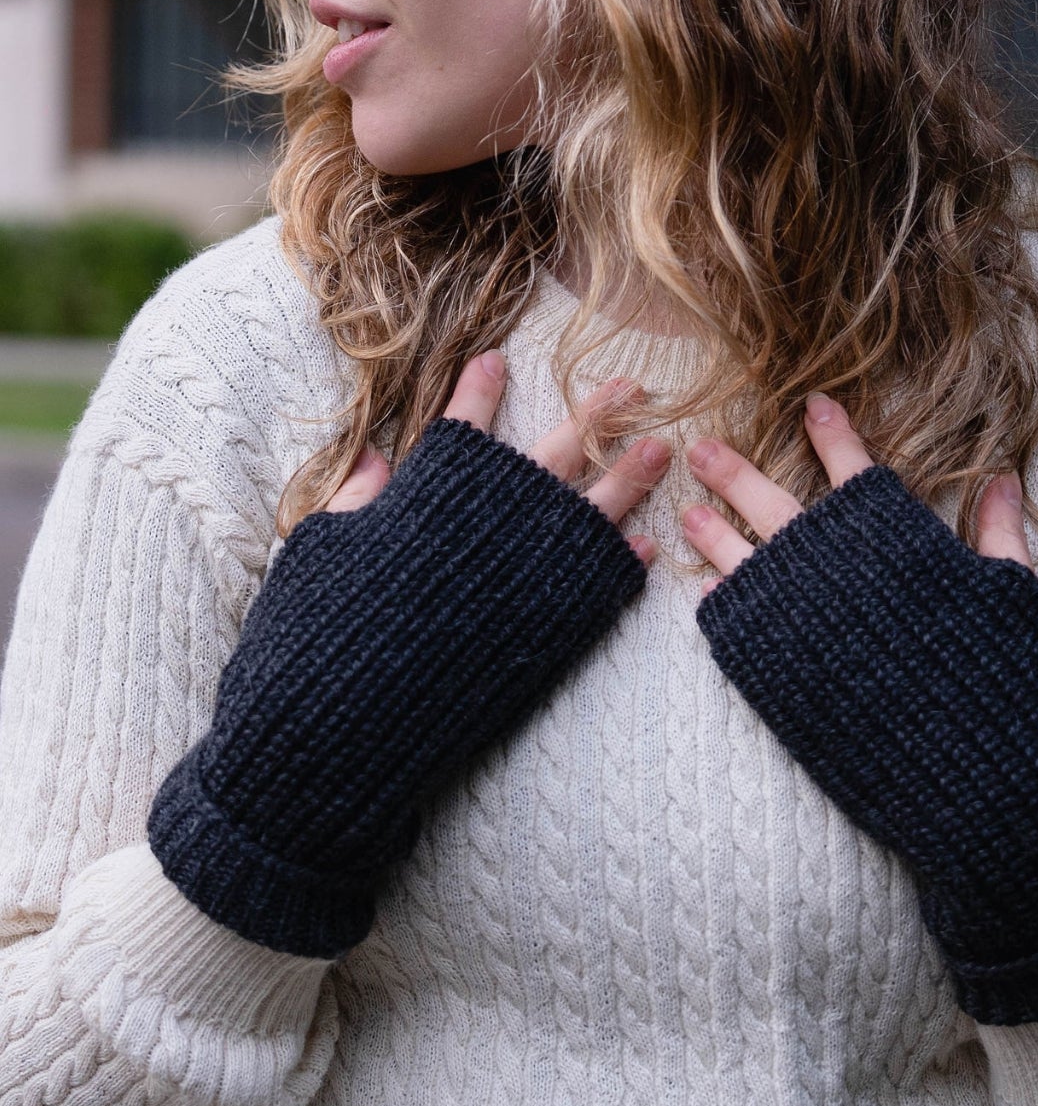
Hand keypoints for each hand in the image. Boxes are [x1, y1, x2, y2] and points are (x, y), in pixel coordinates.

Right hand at [149, 353, 664, 957]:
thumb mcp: (314, 559)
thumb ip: (352, 505)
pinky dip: (623, 564)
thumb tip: (379, 458)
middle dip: (592, 417)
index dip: (477, 392)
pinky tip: (647, 546)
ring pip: (591, 515)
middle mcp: (485, 532)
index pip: (460, 429)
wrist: (332, 745)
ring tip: (663, 448)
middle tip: (630, 387)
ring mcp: (523, 584)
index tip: (497, 360)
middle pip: (551, 458)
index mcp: (423, 501)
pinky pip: (599, 589)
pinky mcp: (546, 639)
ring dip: (630, 479)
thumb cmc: (305, 647)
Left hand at [688, 422, 1037, 1023]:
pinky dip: (721, 608)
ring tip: (686, 512)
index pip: (859, 473)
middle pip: (779, 509)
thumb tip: (1003, 477)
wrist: (995, 801)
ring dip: (713, 536)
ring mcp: (804, 631)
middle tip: (706, 448)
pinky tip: (707, 595)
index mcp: (904, 546)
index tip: (814, 405)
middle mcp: (842, 577)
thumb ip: (1000, 537)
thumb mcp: (1020, 602)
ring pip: (743, 566)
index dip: (836, 436)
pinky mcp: (781, 686)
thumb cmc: (1021, 696)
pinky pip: (737, 634)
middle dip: (740, 475)